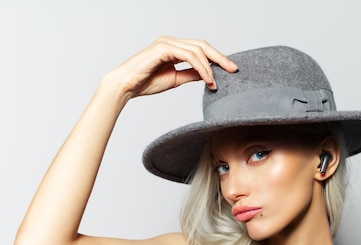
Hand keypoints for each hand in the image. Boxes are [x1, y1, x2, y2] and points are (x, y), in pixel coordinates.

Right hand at [105, 36, 237, 99]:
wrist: (127, 86)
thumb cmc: (146, 82)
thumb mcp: (176, 79)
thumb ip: (191, 74)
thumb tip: (209, 75)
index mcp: (174, 48)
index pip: (201, 49)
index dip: (217, 58)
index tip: (230, 70)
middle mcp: (172, 42)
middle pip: (203, 45)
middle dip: (220, 57)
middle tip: (234, 69)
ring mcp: (167, 43)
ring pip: (198, 50)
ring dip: (210, 67)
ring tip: (216, 82)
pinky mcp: (163, 47)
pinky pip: (189, 55)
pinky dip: (201, 67)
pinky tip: (208, 78)